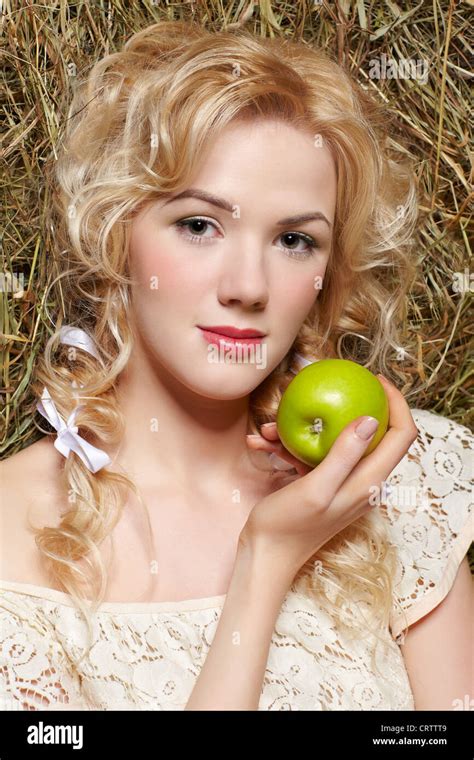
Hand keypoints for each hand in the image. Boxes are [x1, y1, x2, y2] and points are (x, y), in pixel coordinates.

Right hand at [240, 374, 417, 578]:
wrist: (265, 557)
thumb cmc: (288, 526)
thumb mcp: (315, 488)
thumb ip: (343, 455)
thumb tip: (370, 419)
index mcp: (368, 482)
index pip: (401, 436)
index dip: (396, 403)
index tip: (374, 380)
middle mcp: (362, 482)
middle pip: (370, 434)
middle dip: (343, 408)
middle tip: (321, 389)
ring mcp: (342, 484)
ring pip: (332, 442)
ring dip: (301, 431)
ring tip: (268, 428)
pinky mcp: (323, 486)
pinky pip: (312, 456)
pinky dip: (288, 447)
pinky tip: (259, 443)